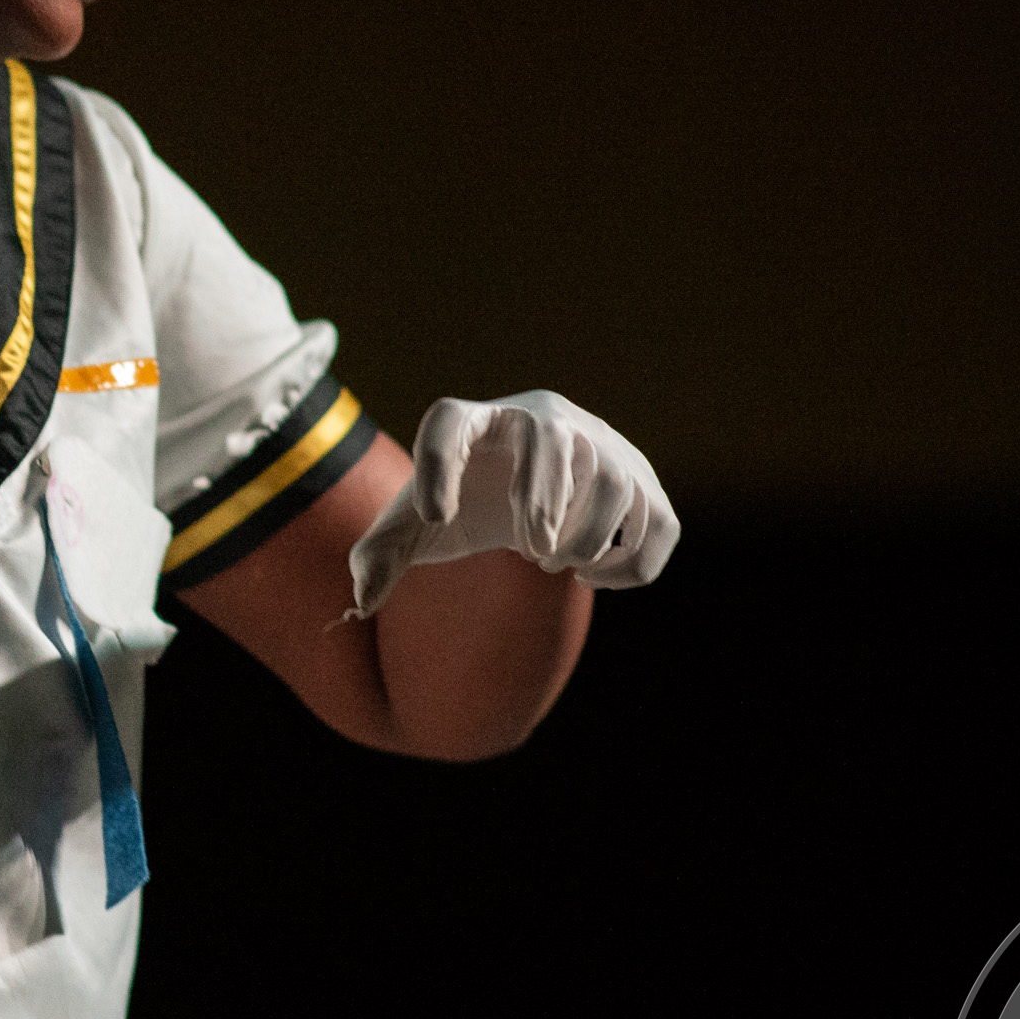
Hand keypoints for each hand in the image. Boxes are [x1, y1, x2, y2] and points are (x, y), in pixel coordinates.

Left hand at [348, 390, 678, 616]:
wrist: (527, 487)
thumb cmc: (464, 501)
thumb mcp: (415, 524)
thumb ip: (380, 554)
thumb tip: (361, 601)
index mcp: (473, 422)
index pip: (446, 424)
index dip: (437, 465)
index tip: (435, 518)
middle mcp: (539, 417)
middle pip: (551, 438)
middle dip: (542, 501)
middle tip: (531, 553)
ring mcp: (599, 443)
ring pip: (614, 480)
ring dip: (587, 536)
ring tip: (555, 563)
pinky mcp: (641, 481)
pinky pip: (658, 521)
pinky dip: (633, 563)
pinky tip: (596, 578)